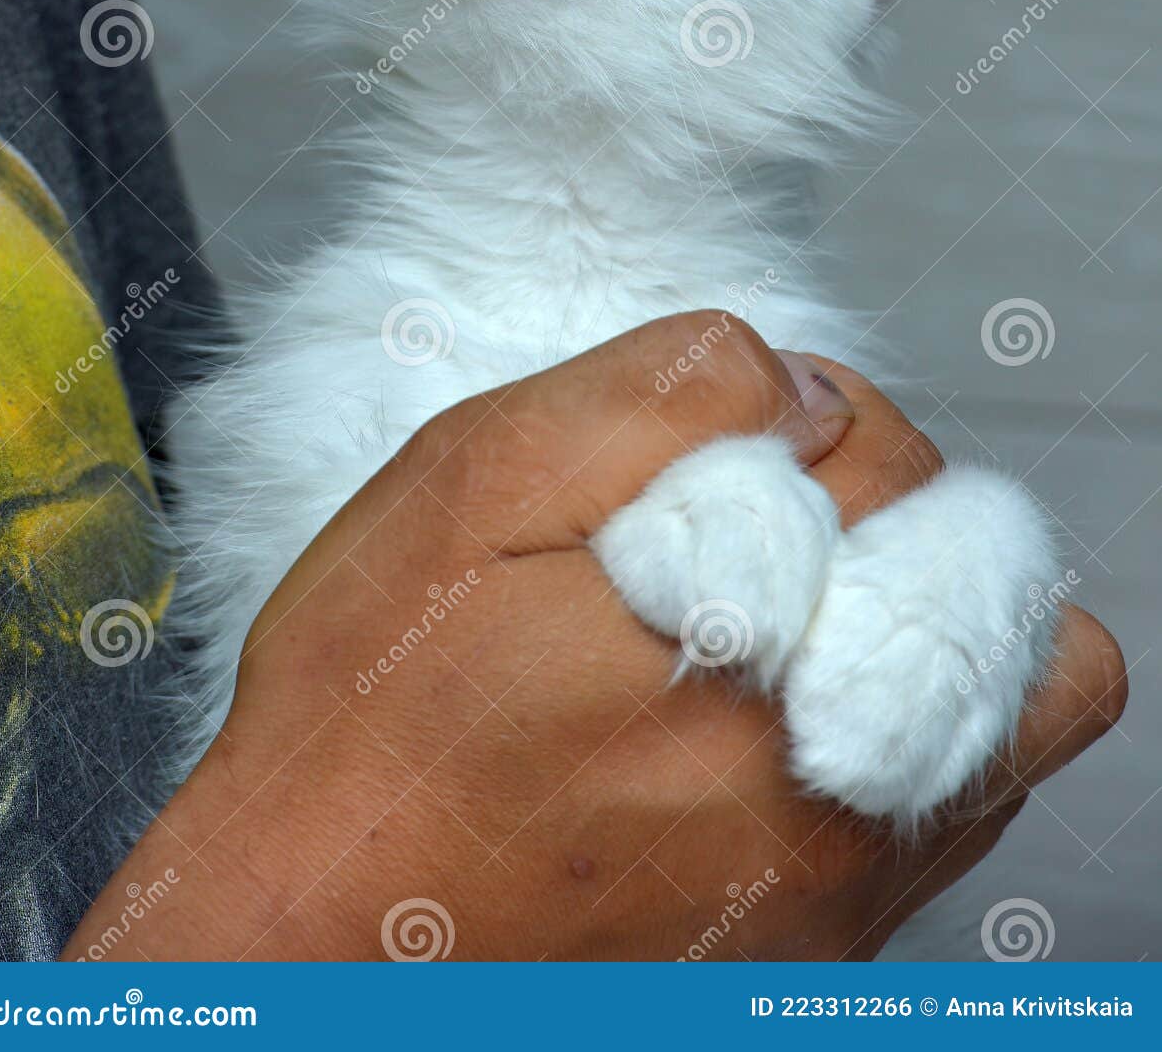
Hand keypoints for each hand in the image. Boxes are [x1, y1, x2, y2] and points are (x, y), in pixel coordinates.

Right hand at [62, 313, 1125, 960]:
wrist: (324, 943)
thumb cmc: (370, 713)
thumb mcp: (471, 484)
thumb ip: (657, 397)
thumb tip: (802, 390)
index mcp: (740, 633)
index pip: (889, 456)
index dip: (805, 416)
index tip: (725, 449)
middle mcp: (824, 776)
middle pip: (973, 563)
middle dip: (878, 501)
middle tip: (757, 521)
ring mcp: (845, 878)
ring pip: (1010, 685)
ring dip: (921, 608)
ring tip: (789, 610)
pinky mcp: (831, 941)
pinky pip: (969, 793)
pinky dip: (911, 713)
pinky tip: (786, 700)